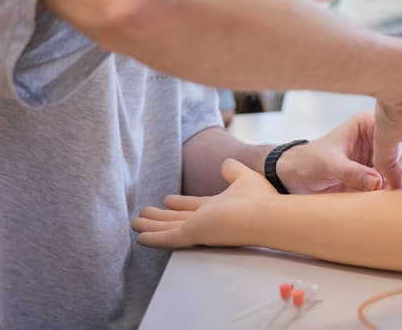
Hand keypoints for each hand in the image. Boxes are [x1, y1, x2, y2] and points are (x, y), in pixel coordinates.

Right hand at [133, 159, 273, 248]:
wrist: (267, 216)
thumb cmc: (262, 199)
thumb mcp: (245, 177)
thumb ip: (233, 170)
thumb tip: (225, 164)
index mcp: (217, 208)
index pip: (193, 207)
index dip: (179, 204)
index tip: (167, 200)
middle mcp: (205, 220)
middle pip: (177, 219)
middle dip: (160, 217)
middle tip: (143, 215)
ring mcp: (198, 228)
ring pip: (168, 227)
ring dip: (151, 225)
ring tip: (134, 223)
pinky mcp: (193, 234)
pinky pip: (168, 237)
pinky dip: (154, 237)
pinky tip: (140, 238)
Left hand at [274, 111, 401, 192]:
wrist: (296, 178)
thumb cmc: (308, 162)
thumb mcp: (328, 165)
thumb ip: (351, 172)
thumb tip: (377, 182)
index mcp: (367, 124)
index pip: (394, 134)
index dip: (398, 153)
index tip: (400, 175)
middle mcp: (378, 137)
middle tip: (397, 189)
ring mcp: (380, 156)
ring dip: (400, 183)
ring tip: (394, 195)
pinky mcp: (378, 173)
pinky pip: (395, 181)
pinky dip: (396, 190)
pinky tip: (393, 198)